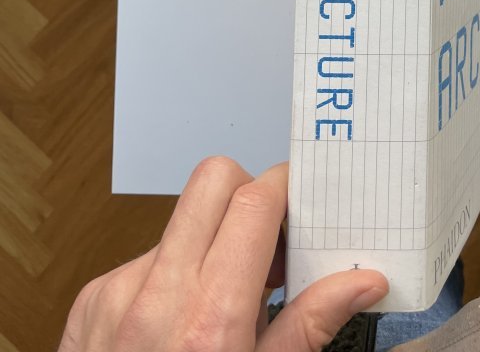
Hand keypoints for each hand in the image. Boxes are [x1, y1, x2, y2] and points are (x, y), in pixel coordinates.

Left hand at [59, 157, 388, 350]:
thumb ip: (310, 326)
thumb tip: (362, 283)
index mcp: (210, 322)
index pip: (254, 202)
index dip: (284, 188)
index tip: (300, 202)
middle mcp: (157, 296)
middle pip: (212, 180)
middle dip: (247, 193)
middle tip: (267, 236)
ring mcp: (117, 293)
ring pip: (180, 220)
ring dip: (210, 240)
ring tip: (223, 297)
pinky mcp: (91, 301)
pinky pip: (146, 258)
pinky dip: (172, 276)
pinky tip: (179, 320)